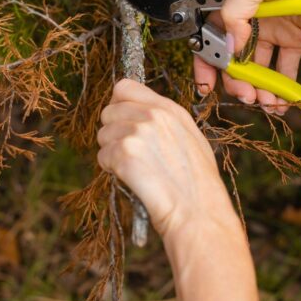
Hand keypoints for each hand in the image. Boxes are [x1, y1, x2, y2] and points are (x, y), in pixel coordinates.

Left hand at [97, 79, 238, 237]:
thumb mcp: (191, 139)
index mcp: (170, 109)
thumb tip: (139, 114)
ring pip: (102, 135)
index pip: (124, 87)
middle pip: (108, 111)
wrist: (198, 213)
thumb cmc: (198, 184)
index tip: (122, 122)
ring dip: (111, 153)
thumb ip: (165, 121)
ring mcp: (138, 132)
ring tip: (135, 169)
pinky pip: (102, 156)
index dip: (118, 105)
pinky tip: (132, 179)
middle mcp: (153, 114)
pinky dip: (111, 170)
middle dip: (112, 132)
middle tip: (129, 153)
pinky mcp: (125, 153)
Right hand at [194, 0, 300, 114]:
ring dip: (258, 89)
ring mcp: (273, 30)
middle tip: (247, 96)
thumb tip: (230, 47)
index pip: (211, 36)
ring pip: (257, 67)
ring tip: (267, 102)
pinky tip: (282, 102)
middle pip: (234, 58)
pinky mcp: (294, 39)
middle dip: (236, 82)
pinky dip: (281, 88)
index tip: (207, 86)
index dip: (207, 62)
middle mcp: (251, 19)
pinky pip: (283, 68)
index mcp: (236, 4)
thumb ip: (234, 11)